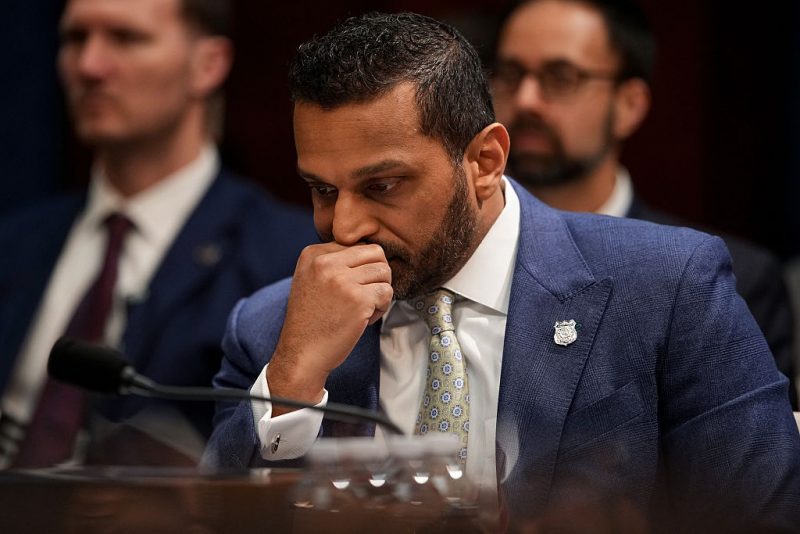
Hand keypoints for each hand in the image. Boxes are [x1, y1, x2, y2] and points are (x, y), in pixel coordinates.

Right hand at [267, 243, 391, 411]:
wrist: (302, 354)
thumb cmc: (311, 321)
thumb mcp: (310, 280)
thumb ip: (334, 262)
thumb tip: (373, 252)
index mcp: (313, 254)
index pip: (357, 245)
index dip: (361, 268)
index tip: (348, 289)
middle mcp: (325, 262)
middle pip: (375, 253)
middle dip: (377, 275)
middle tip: (366, 295)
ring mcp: (342, 280)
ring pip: (384, 272)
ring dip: (380, 292)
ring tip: (363, 308)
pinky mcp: (358, 299)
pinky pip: (387, 292)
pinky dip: (381, 307)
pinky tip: (364, 319)